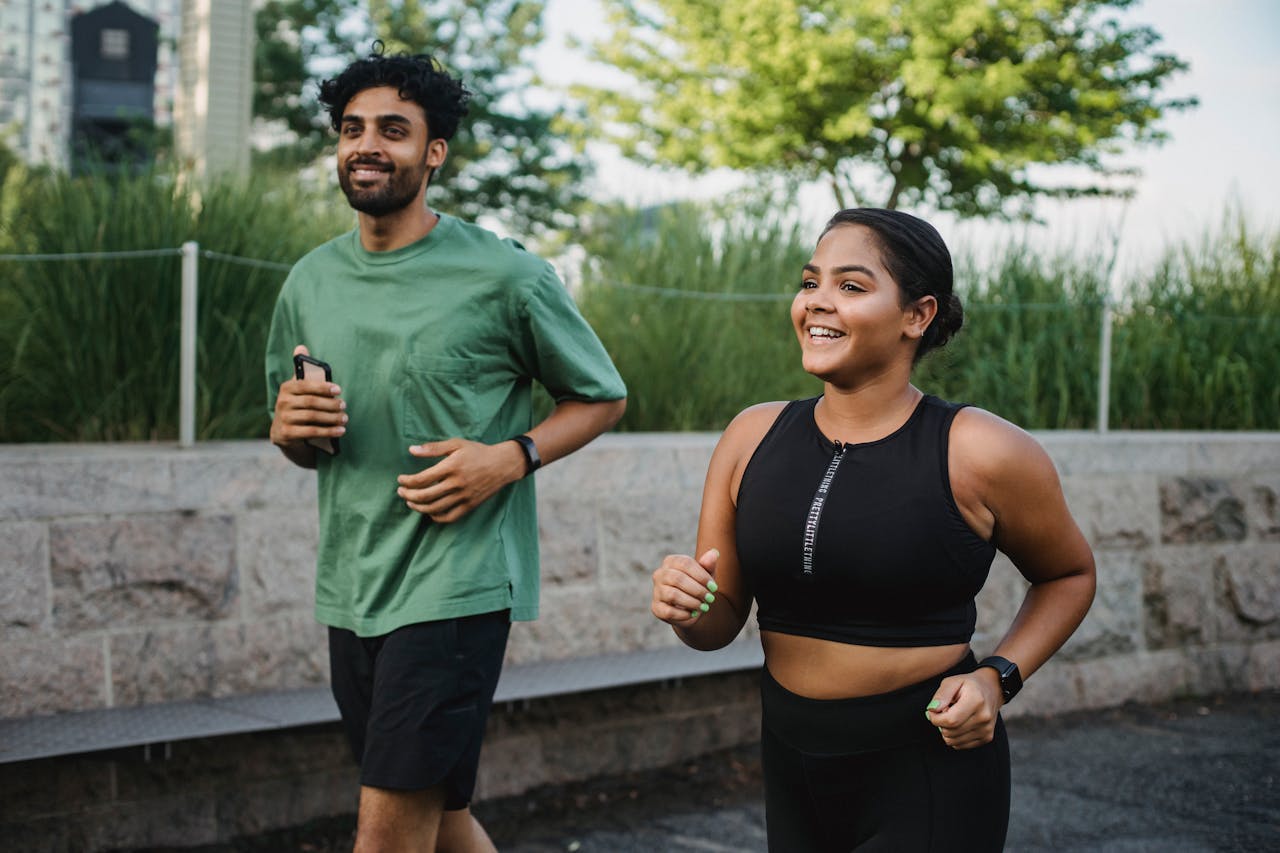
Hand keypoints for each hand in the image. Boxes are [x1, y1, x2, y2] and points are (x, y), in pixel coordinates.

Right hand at [270, 345, 346, 448]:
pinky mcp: (286, 434)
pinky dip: (328, 431)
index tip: (338, 389)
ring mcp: (284, 419)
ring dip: (332, 418)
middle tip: (344, 405)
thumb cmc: (298, 406)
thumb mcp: (298, 389)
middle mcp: (282, 402)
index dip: (323, 387)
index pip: (305, 385)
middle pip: (311, 402)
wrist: (284, 433)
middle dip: (331, 404)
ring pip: (312, 417)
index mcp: (287, 388)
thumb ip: (302, 371)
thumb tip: (301, 347)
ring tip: (344, 418)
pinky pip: (311, 432)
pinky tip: (340, 431)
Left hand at [396, 438, 525, 522]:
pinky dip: (436, 517)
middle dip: (408, 495)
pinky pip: (449, 517)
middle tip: (401, 492)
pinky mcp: (470, 505)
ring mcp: (464, 496)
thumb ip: (433, 448)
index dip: (407, 481)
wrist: (503, 464)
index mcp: (451, 467)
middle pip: (425, 496)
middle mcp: (457, 484)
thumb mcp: (456, 444)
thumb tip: (411, 450)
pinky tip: (429, 511)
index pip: (422, 479)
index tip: (400, 480)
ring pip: (434, 508)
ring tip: (410, 502)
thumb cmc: (478, 452)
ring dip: (418, 507)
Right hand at [652, 549, 718, 626]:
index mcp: (671, 561)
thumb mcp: (706, 575)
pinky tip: (692, 614)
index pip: (685, 563)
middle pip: (678, 578)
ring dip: (692, 602)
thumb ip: (708, 565)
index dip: (701, 575)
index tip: (714, 587)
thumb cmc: (698, 586)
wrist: (692, 609)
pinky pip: (669, 611)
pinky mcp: (656, 608)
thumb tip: (714, 553)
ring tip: (703, 606)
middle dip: (697, 590)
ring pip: (673, 595)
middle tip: (710, 598)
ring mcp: (656, 591)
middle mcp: (660, 574)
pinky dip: (684, 614)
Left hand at [924, 667, 1003, 749]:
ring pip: (952, 741)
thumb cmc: (968, 685)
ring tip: (953, 716)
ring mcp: (986, 730)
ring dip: (947, 730)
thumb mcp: (952, 681)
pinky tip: (959, 723)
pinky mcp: (986, 738)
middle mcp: (983, 717)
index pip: (949, 720)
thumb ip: (941, 695)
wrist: (992, 690)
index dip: (935, 718)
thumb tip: (932, 710)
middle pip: (949, 732)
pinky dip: (954, 736)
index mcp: (976, 700)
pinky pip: (960, 745)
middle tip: (944, 711)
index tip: (933, 710)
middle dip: (940, 723)